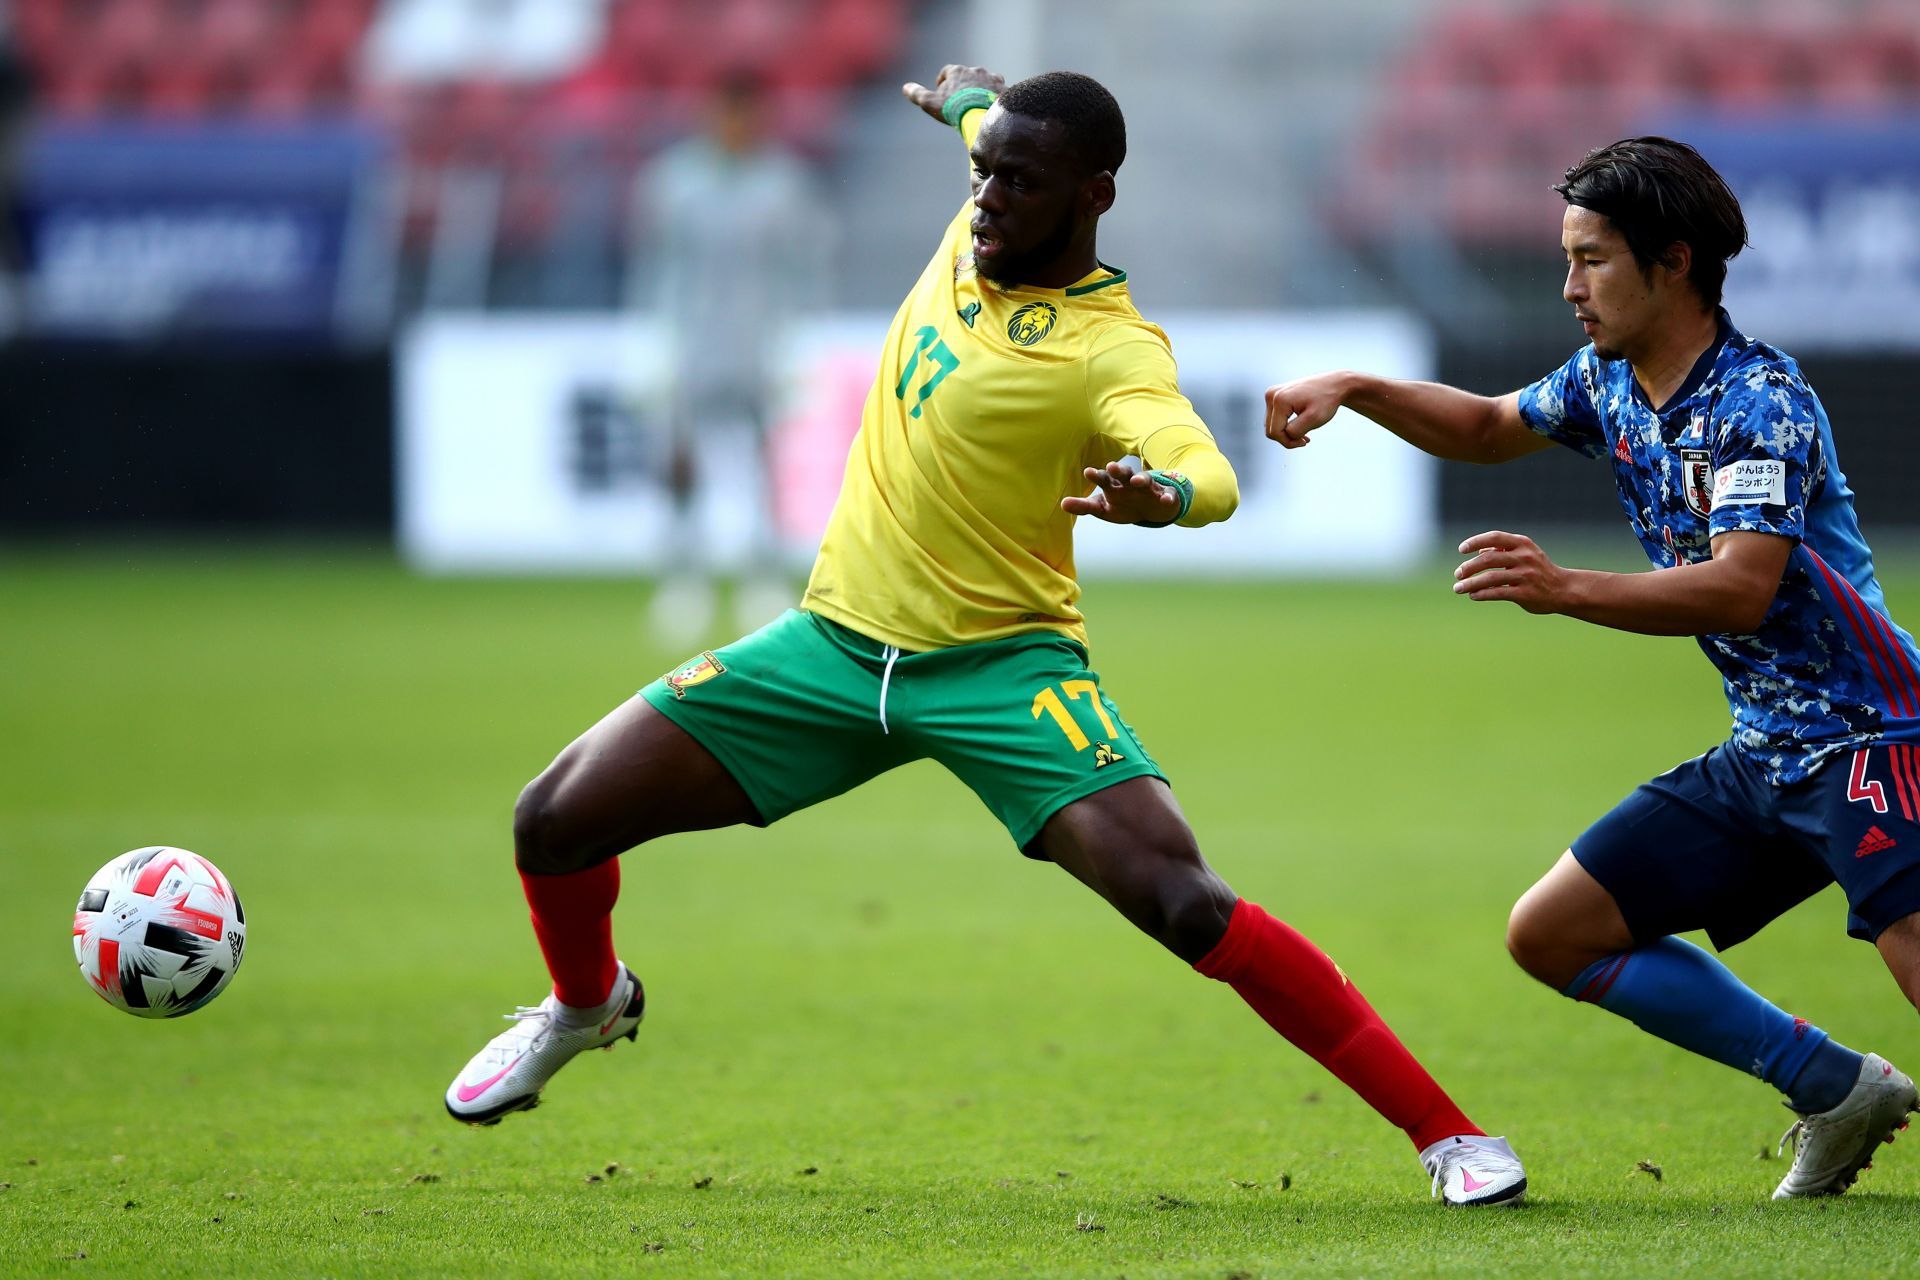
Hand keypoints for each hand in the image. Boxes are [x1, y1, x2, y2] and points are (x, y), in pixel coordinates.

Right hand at [902, 65, 1006, 122]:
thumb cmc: (955, 109)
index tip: (942, 90)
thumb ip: (917, 94)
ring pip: (984, 80)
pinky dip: (993, 95)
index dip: (943, 80)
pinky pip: (998, 89)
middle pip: (966, 75)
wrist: (984, 115)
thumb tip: (905, 87)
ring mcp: (991, 78)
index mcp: (957, 71)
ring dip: (979, 88)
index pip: (947, 71)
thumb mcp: (930, 103)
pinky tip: (991, 106)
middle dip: (962, 85)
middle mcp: (975, 70)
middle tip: (960, 100)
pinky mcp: (1003, 87)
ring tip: (977, 103)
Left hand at [1060, 460, 1180, 524]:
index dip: (1097, 476)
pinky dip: (1168, 498)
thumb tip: (1062, 504)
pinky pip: (1167, 496)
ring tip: (1137, 481)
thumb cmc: (1123, 505)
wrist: (1151, 509)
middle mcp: (1130, 483)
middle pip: (1124, 473)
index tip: (1088, 472)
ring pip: (1145, 480)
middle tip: (1111, 466)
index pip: (1104, 478)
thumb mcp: (1102, 509)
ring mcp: (1148, 489)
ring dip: (1142, 479)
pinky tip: (1166, 500)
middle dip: (1118, 470)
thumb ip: (1083, 506)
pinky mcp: (1164, 496)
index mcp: (1114, 485)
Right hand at [1263, 373, 1350, 448]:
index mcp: (1279, 400)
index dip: (1289, 442)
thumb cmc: (1327, 400)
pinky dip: (1286, 424)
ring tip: (1304, 432)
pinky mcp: (1276, 395)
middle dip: (1287, 437)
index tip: (1306, 441)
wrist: (1335, 384)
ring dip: (1286, 432)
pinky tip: (1300, 424)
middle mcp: (1272, 395)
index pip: (1274, 432)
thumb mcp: (1314, 419)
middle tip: (1305, 438)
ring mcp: (1272, 393)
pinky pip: (1275, 417)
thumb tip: (1284, 435)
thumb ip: (1296, 431)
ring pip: (1272, 425)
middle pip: (1270, 429)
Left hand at [1453, 531, 1568, 613]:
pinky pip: (1498, 593)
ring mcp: (1526, 576)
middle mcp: (1524, 557)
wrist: (1564, 589)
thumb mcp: (1525, 553)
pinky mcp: (1526, 593)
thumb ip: (1503, 550)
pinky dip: (1482, 594)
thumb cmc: (1539, 570)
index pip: (1495, 537)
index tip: (1461, 549)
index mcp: (1522, 544)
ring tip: (1458, 588)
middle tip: (1457, 574)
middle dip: (1469, 567)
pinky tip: (1473, 596)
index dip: (1475, 541)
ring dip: (1470, 583)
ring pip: (1491, 578)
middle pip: (1489, 559)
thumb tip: (1479, 551)